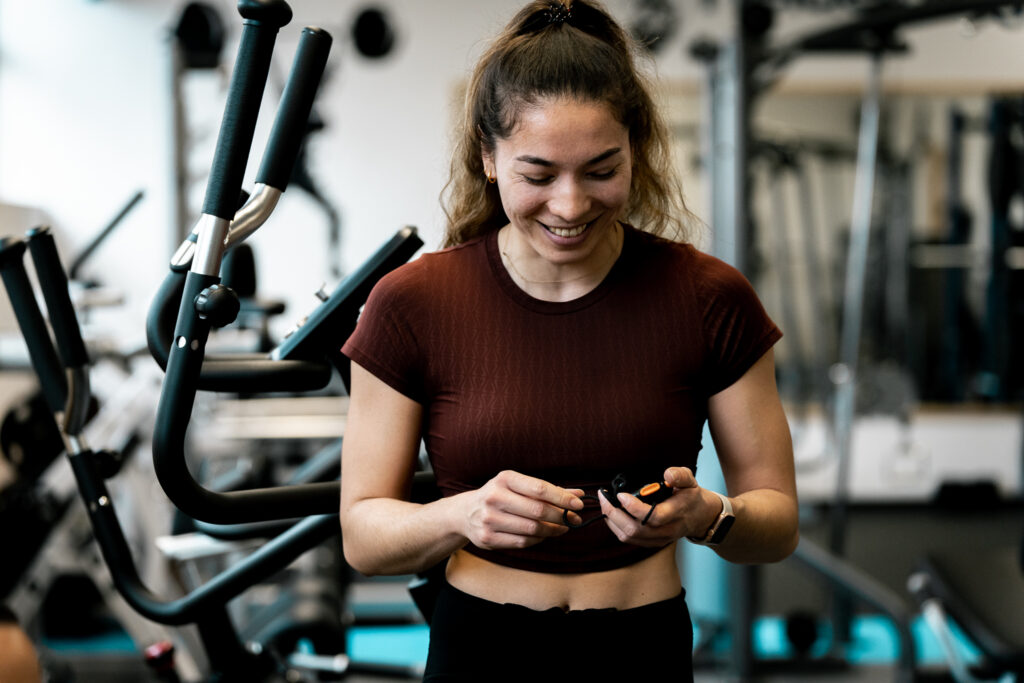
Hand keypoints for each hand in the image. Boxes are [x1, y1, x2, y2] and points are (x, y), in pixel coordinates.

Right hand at [459, 470, 583, 549]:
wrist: (466, 513)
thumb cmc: (501, 496)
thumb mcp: (519, 486)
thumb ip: (549, 490)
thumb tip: (579, 494)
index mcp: (504, 479)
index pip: (540, 489)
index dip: (562, 498)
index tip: (578, 504)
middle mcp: (494, 497)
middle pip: (538, 511)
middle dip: (561, 516)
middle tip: (574, 519)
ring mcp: (489, 519)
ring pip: (532, 529)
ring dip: (552, 530)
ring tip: (561, 528)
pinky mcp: (487, 538)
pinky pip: (522, 542)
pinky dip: (538, 539)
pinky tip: (543, 534)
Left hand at [600, 467, 715, 546]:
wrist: (700, 517)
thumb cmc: (691, 496)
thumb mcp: (690, 480)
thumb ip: (680, 475)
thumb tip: (667, 474)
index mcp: (676, 513)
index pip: (653, 517)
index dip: (633, 507)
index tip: (621, 494)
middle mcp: (667, 530)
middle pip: (635, 530)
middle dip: (615, 514)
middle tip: (604, 498)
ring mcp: (659, 539)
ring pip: (629, 537)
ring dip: (612, 521)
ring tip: (605, 503)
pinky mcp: (652, 542)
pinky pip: (630, 539)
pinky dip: (616, 527)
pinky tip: (612, 513)